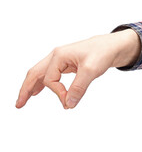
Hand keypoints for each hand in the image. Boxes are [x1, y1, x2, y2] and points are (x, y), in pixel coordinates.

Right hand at [16, 29, 140, 108]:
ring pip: (42, 74)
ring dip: (33, 86)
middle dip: (26, 89)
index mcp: (59, 56)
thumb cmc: (102, 53)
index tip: (68, 102)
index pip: (50, 80)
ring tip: (26, 99)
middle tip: (19, 104)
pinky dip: (45, 84)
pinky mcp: (68, 65)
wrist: (112, 47)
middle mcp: (57, 57)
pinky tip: (41, 90)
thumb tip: (68, 104)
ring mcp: (62, 60)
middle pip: (35, 73)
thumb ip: (78, 88)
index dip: (58, 93)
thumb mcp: (90, 70)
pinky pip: (52, 75)